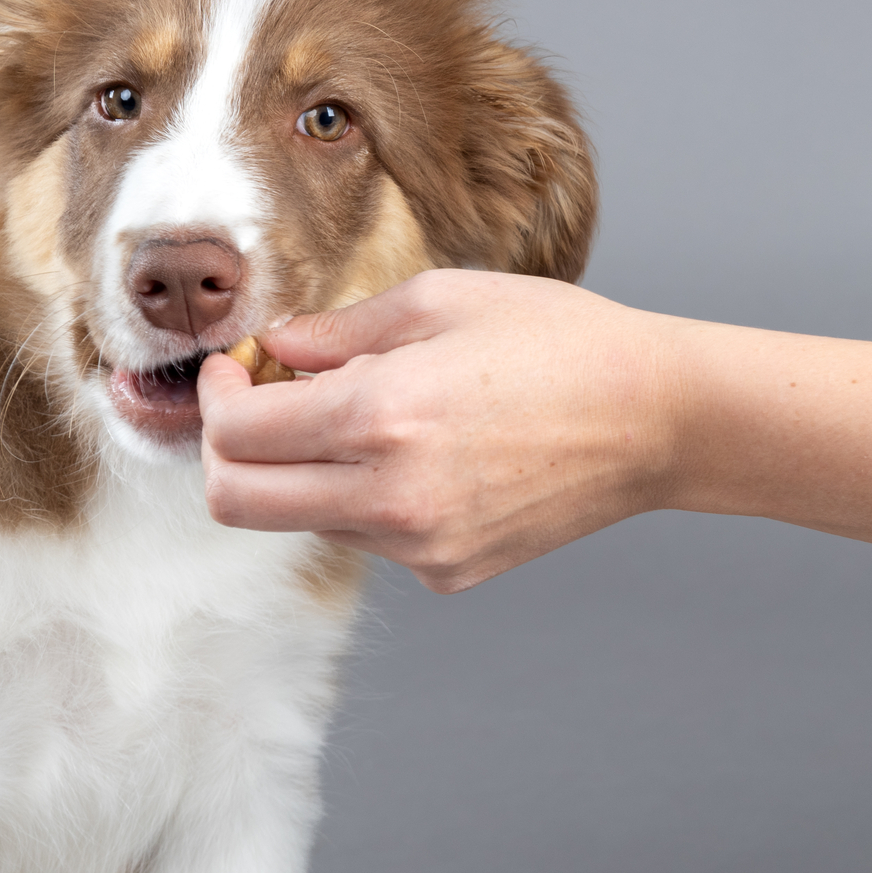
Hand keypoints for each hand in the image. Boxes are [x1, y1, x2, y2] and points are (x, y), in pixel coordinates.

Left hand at [197, 270, 682, 591]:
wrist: (657, 419)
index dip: (214, 395)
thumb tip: (273, 350)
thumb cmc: (562, 342)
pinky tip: (429, 454)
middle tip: (256, 405)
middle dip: (225, 450)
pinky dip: (368, 497)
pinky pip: (370, 537)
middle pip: (238, 502)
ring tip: (370, 416)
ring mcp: (421, 545)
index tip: (234, 368)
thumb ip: (338, 332)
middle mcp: (391, 495)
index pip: (234, 434)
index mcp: (380, 416)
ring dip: (304, 470)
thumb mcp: (443, 300)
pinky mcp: (449, 572)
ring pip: (304, 520)